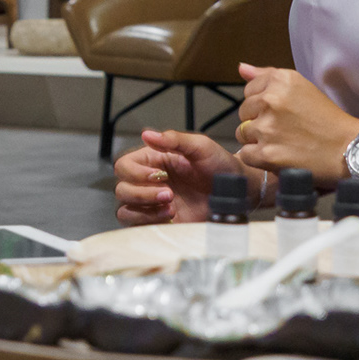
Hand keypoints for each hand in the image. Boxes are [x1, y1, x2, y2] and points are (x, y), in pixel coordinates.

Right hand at [113, 129, 251, 224]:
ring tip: (171, 208)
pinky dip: (148, 222)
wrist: (237, 193)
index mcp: (153, 160)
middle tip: (170, 194)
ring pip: (124, 208)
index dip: (135, 173)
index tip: (158, 175)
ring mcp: (152, 203)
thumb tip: (147, 134)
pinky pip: (137, 225)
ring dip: (144, 209)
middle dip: (142, 193)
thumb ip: (174, 139)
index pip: (124, 165)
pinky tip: (171, 216)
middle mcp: (148, 182)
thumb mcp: (201, 146)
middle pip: (121, 189)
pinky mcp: (159, 222)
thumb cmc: (221, 166)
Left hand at [234, 63, 358, 175]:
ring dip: (257, 140)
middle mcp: (271, 100)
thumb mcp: (301, 87)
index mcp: (280, 80)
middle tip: (284, 129)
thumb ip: (267, 76)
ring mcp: (267, 128)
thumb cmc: (327, 119)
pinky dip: (259, 158)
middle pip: (243, 112)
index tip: (281, 112)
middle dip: (258, 121)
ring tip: (282, 143)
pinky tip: (278, 155)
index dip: (262, 104)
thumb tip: (241, 68)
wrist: (349, 148)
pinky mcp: (267, 154)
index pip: (249, 90)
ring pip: (242, 133)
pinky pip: (246, 154)